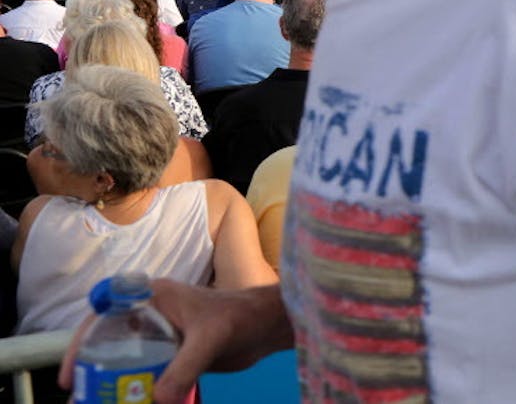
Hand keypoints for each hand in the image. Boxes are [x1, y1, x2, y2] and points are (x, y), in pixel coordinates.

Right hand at [61, 281, 289, 402]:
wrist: (268, 326)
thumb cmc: (241, 317)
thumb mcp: (209, 340)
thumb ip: (184, 368)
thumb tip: (158, 401)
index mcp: (152, 297)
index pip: (102, 317)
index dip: (79, 345)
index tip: (71, 376)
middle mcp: (151, 316)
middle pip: (109, 345)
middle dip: (92, 374)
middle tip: (81, 401)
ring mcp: (162, 337)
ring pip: (126, 363)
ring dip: (114, 387)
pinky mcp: (175, 356)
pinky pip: (148, 376)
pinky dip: (138, 393)